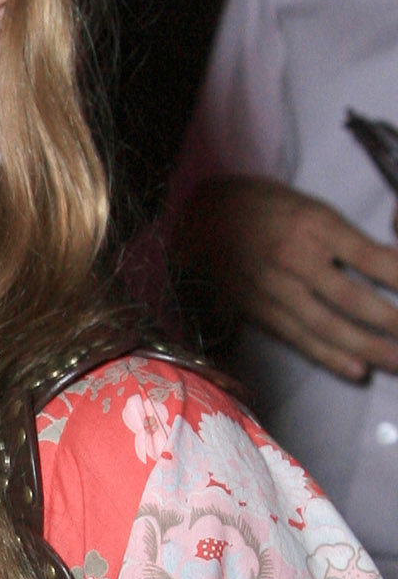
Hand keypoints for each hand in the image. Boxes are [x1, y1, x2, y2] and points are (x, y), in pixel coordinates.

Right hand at [177, 176, 397, 379]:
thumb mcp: (311, 208)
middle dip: (391, 321)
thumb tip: (389, 267)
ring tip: (397, 362)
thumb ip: (346, 239)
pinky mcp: (261, 311)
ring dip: (367, 348)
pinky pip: (300, 338)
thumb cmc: (264, 208)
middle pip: (352, 299)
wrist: (201, 219)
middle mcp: (296, 260)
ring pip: (328, 326)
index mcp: (315, 226)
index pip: (370, 258)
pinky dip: (330, 357)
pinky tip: (357, 370)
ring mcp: (276, 290)